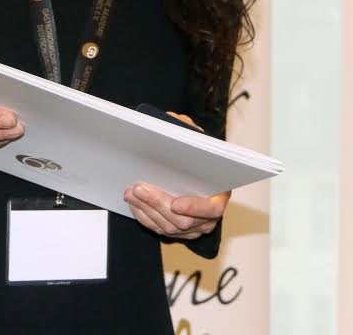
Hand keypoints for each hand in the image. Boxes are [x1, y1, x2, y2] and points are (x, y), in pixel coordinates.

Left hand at [124, 112, 229, 239]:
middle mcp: (209, 216)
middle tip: (140, 189)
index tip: (176, 203)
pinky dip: (144, 216)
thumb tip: (171, 121)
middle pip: (183, 220)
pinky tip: (134, 202)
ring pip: (168, 227)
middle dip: (158, 204)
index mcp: (221, 195)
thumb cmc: (199, 156)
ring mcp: (193, 227)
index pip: (212, 208)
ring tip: (132, 192)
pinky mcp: (177, 231)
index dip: (194, 207)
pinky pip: (158, 229)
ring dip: (146, 209)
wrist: (195, 170)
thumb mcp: (199, 140)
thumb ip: (189, 132)